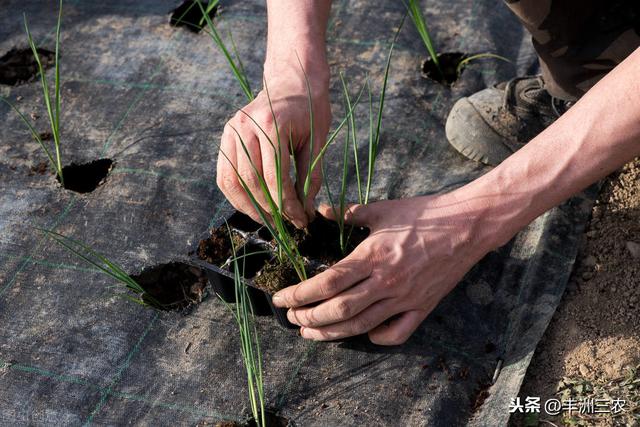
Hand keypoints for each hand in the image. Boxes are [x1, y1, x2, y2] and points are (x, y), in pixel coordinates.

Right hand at [216, 64, 330, 227]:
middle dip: (270, 209)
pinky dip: (236, 194)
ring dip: (249, 207)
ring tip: (268, 220)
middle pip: (252, 182)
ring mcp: (232, 130)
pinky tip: (252, 206)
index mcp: (271, 125)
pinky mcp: (226, 135)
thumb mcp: (317, 141)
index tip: (300, 220)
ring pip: (233, 181)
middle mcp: (246, 126)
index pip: (276, 177)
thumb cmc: (310, 110)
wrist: (293, 80)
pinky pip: (224, 174)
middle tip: (286, 224)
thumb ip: (309, 176)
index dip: (287, 205)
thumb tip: (304, 211)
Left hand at [271, 193, 497, 344]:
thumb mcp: (383, 209)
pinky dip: (377, 337)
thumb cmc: (425, 214)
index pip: (328, 282)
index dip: (300, 294)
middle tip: (291, 318)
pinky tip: (363, 334)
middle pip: (339, 310)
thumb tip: (321, 212)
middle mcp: (387, 282)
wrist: (468, 225)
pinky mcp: (423, 306)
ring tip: (310, 334)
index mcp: (373, 256)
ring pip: (362, 325)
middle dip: (309, 318)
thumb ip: (349, 213)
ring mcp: (406, 298)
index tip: (281, 298)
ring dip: (331, 333)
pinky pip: (398, 332)